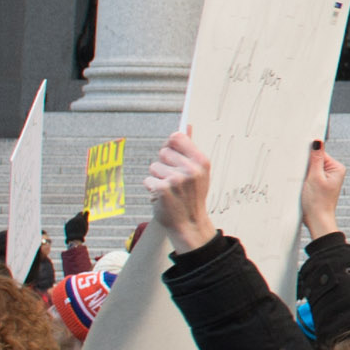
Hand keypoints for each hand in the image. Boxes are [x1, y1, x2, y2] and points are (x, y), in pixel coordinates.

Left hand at [144, 129, 212, 245]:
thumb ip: (190, 148)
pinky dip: (152, 188)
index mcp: (201, 161)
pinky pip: (148, 180)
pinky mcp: (162, 189)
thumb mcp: (199, 172)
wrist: (190, 224)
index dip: (171, 144)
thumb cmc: (193, 197)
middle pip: (163, 151)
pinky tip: (163, 196)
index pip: (177, 137)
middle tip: (174, 178)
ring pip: (154, 166)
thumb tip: (186, 126)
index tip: (173, 153)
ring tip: (169, 189)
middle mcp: (190, 169)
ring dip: (158, 177)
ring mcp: (176, 179)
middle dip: (164, 164)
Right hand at [297, 142, 344, 241]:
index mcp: (337, 168)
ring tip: (305, 184)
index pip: (320, 153)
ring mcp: (326, 179)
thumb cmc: (317, 202)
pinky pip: (310, 176)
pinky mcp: (319, 185)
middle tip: (304, 177)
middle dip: (306, 166)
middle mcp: (334, 172)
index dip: (309, 157)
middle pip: (315, 160)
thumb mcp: (315, 177)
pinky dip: (304, 179)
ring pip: (311, 169)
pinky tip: (303, 186)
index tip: (302, 162)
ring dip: (304, 174)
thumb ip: (316, 158)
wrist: (316, 220)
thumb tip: (317, 142)